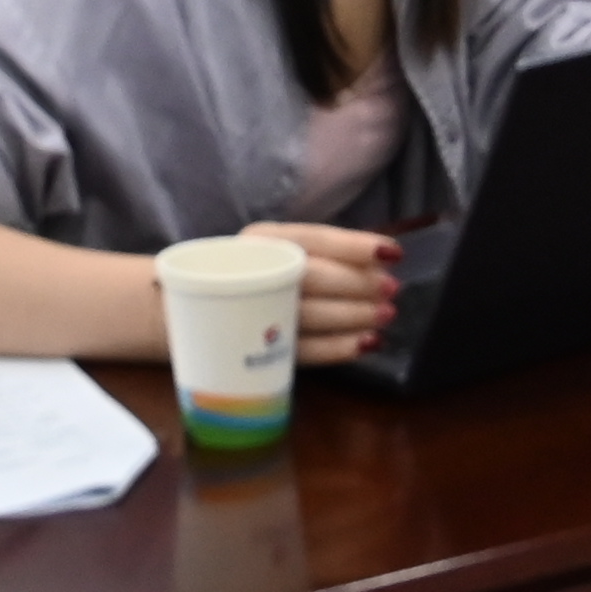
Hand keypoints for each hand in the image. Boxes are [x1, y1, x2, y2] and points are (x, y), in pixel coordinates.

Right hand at [259, 222, 401, 364]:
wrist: (198, 315)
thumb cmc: (258, 276)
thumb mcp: (283, 253)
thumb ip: (325, 256)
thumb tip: (381, 262)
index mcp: (261, 240)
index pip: (313, 239)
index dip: (354, 246)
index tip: (393, 253)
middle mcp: (252, 272)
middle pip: (311, 276)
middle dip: (358, 283)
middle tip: (392, 289)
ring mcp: (252, 314)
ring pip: (308, 314)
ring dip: (354, 316)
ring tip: (386, 316)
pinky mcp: (258, 352)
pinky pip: (302, 351)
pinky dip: (338, 348)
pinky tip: (367, 344)